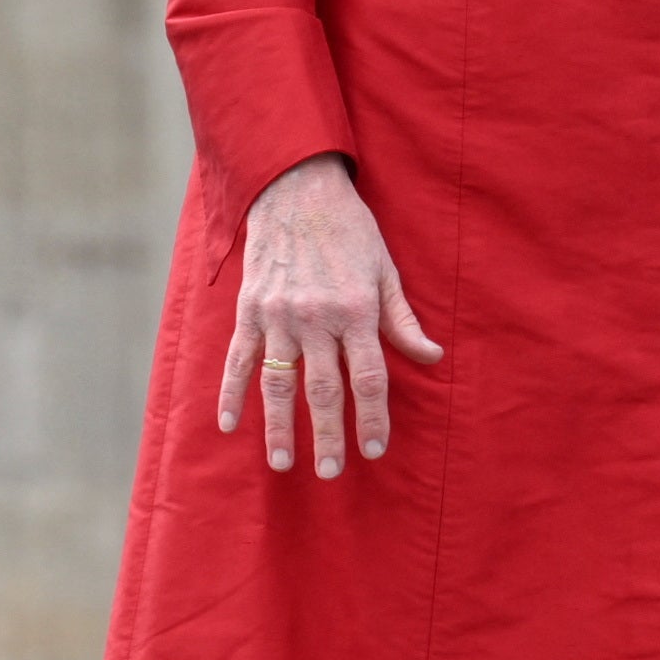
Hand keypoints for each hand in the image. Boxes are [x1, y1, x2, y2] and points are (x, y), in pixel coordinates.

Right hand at [218, 153, 444, 475]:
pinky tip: (229, 424)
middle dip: (328, 435)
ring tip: (284, 462)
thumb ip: (402, 319)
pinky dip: (230, 394)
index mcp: (355, 311)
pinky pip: (238, 359)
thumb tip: (431, 357)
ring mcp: (278, 316)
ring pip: (279, 383)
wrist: (295, 190)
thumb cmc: (349, 230)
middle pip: (323, 389)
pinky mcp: (249, 310)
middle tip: (332, 470)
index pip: (368, 377)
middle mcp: (316, 318)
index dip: (372, 416)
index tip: (375, 448)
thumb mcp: (385, 270)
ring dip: (280, 426)